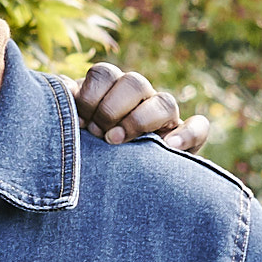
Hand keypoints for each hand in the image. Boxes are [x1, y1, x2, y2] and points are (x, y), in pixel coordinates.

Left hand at [75, 61, 205, 147]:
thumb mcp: (74, 131)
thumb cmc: (88, 153)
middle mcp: (140, 99)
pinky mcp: (186, 141)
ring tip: (118, 142)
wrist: (118, 188)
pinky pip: (198, 127)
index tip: (79, 122)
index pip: (105, 73)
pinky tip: (169, 147)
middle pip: (134, 82)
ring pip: (164, 102)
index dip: (90, 95)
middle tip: (98, 135)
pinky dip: (187, 134)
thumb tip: (62, 86)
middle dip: (111, 108)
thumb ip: (68, 109)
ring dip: (140, 120)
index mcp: (111, 91)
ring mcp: (165, 119)